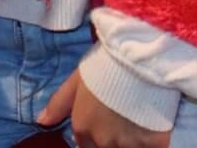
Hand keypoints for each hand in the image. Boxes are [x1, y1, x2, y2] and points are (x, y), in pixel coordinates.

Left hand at [40, 70, 171, 147]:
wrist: (140, 58)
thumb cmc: (105, 64)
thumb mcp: (77, 79)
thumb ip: (59, 103)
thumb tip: (41, 121)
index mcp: (83, 128)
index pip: (86, 146)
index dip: (96, 137)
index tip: (106, 124)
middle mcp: (103, 142)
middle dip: (114, 139)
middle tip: (124, 119)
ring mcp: (129, 145)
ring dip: (132, 140)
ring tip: (138, 122)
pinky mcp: (155, 143)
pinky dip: (153, 141)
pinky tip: (155, 126)